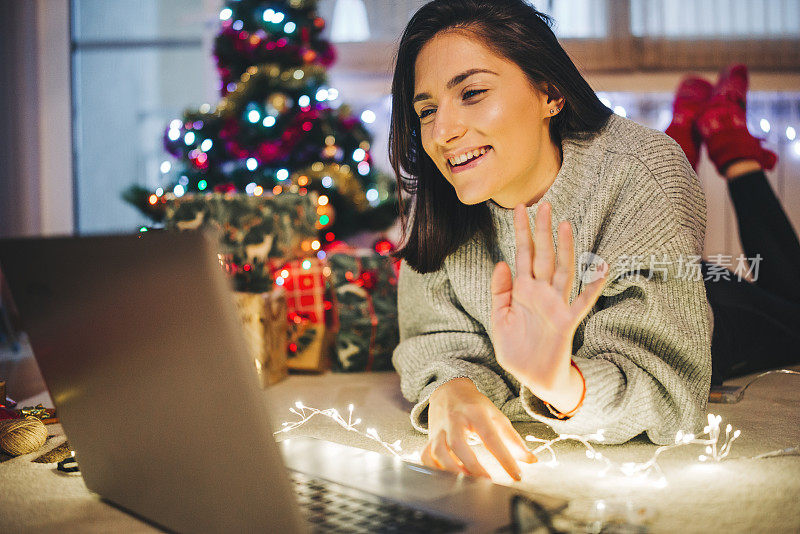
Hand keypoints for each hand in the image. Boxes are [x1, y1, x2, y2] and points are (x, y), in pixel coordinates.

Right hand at [421, 377, 536, 480]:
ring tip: (467, 481)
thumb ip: (513, 440)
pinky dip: (434, 468)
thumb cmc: (475, 405)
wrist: (449, 389)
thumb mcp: (496, 416)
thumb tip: (531, 461)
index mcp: (475, 412)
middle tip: (487, 482)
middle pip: (459, 444)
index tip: (517, 476)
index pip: (491, 437)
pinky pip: (426, 455)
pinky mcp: (430, 436)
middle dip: (472, 466)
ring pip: (438, 450)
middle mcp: (454, 419)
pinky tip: (448, 477)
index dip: (505, 458)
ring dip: (451, 469)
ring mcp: (439, 428)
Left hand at [491, 202, 606, 410]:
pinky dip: (593, 286)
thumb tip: (501, 263)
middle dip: (542, 231)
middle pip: (543, 255)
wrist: (531, 377)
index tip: (520, 209)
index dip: (522, 232)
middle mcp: (541, 292)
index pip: (522, 254)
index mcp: (523, 290)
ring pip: (562, 270)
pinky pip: (582, 301)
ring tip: (565, 225)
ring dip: (564, 248)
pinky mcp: (567, 321)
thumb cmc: (515, 348)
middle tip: (544, 204)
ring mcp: (556, 304)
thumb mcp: (499, 318)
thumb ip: (500, 291)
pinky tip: (601, 267)